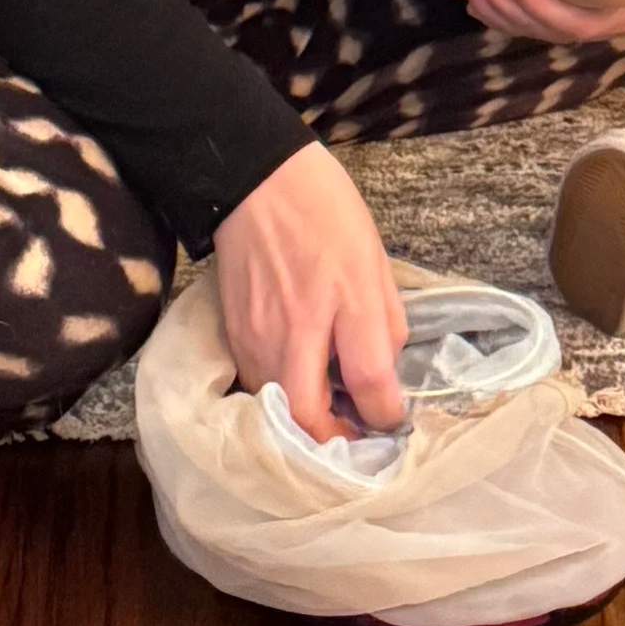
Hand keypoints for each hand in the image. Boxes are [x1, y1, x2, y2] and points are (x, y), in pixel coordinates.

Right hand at [214, 143, 406, 441]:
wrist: (255, 182)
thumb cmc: (326, 212)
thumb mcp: (375, 257)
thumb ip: (386, 319)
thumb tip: (386, 371)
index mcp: (347, 298)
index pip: (370, 380)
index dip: (386, 414)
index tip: (392, 420)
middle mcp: (298, 326)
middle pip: (308, 416)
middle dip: (334, 443)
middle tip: (354, 439)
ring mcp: (258, 336)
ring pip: (277, 409)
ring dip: (304, 424)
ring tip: (330, 415)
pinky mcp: (232, 337)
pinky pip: (258, 387)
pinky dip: (280, 400)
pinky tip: (299, 386)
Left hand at [463, 0, 624, 41]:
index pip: (583, 20)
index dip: (542, 8)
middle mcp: (623, 16)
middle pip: (556, 29)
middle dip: (508, 5)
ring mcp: (606, 16)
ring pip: (546, 29)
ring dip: (502, 10)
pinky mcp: (591, 7)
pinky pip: (548, 20)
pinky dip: (511, 12)